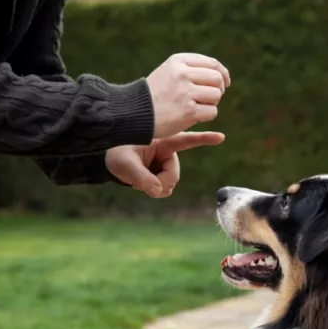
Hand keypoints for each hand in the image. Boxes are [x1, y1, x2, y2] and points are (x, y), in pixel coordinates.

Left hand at [105, 132, 224, 197]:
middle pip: (173, 174)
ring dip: (155, 187)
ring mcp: (163, 163)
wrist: (106, 158)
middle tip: (142, 184)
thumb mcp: (123, 163)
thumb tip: (157, 191)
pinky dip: (154, 190)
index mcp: (162, 140)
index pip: (186, 140)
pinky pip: (164, 188)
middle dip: (160, 182)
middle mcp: (166, 151)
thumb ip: (140, 177)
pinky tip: (142, 184)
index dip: (204, 139)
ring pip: (169, 183)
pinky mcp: (159, 173)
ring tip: (138, 181)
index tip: (221, 137)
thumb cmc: (114, 152)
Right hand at [146, 53, 230, 138]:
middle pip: (217, 79)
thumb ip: (191, 69)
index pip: (212, 63)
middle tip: (211, 98)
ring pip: (216, 95)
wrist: (136, 113)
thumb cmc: (155, 94)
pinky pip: (212, 112)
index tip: (225, 82)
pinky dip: (207, 116)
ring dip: (211, 104)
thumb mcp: (169, 72)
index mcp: (178, 61)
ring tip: (198, 107)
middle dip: (218, 90)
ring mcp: (185, 92)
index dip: (223, 74)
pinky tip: (195, 116)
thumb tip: (222, 75)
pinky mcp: (188, 111)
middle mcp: (182, 74)